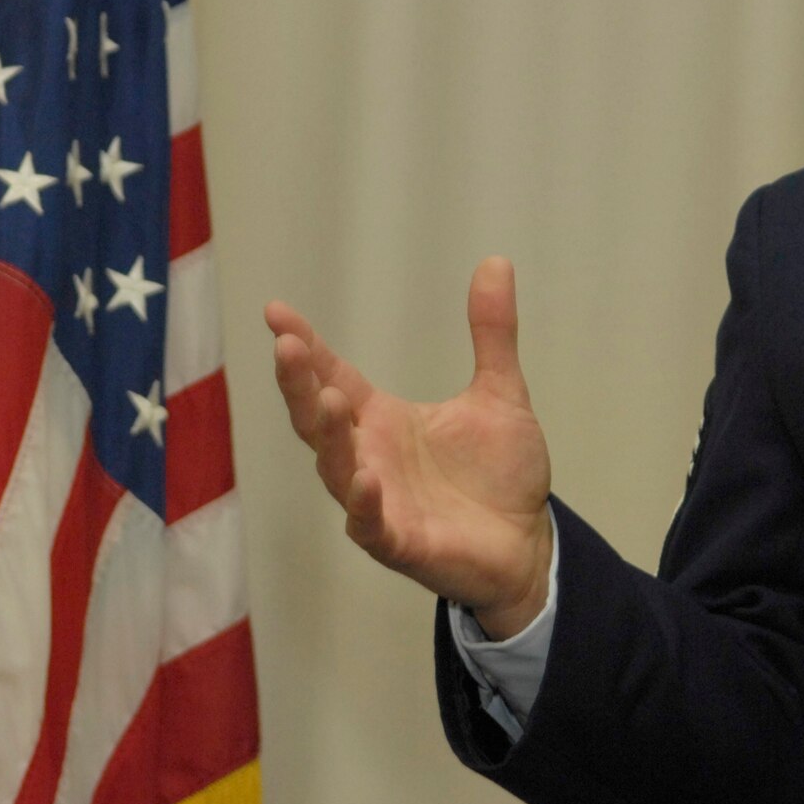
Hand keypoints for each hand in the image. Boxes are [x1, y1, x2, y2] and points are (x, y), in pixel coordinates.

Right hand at [266, 256, 555, 638]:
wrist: (526, 542)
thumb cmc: (499, 474)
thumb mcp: (501, 393)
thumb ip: (492, 333)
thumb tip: (497, 261)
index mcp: (384, 421)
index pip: (334, 376)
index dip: (307, 347)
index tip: (276, 310)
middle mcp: (369, 457)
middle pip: (318, 419)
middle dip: (300, 385)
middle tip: (288, 346)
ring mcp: (379, 502)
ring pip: (336, 468)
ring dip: (329, 436)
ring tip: (328, 399)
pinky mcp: (400, 542)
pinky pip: (371, 525)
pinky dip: (365, 502)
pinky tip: (364, 477)